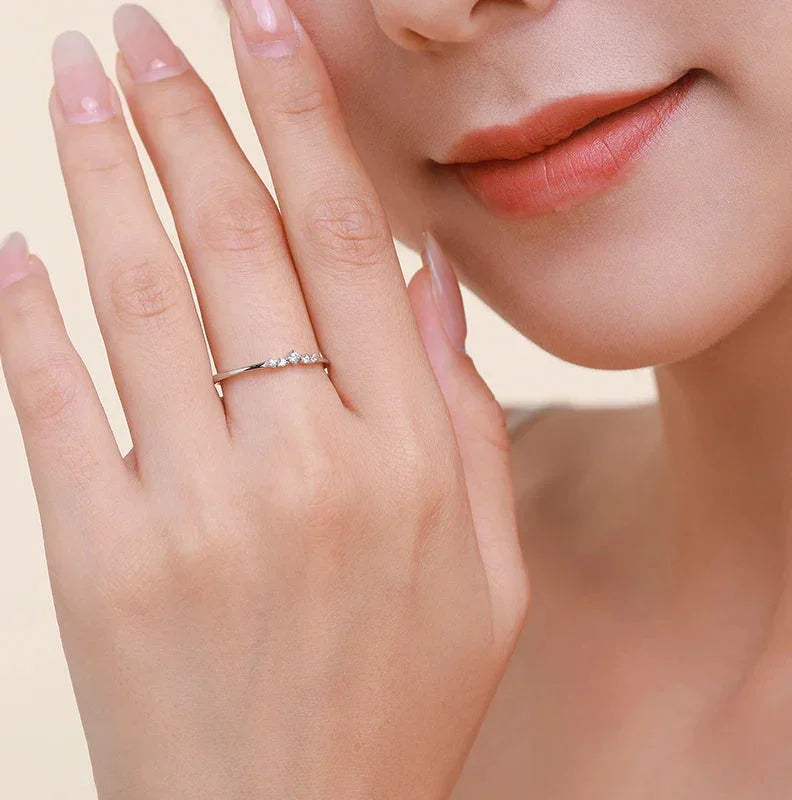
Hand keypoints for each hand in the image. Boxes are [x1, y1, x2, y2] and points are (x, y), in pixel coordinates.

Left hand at [0, 4, 528, 796]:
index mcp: (411, 460)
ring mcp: (199, 515)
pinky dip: (28, 318)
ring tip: (75, 85)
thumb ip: (464, 417)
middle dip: (188, 119)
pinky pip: (55, 411)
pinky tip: (15, 244)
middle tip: (143, 33)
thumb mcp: (487, 567)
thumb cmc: (403, 698)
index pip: (350, 244)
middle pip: (238, 248)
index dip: (303, 122)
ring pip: (140, 303)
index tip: (265, 29)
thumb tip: (426, 284)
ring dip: (100, 178)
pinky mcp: (104, 566)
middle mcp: (311, 468)